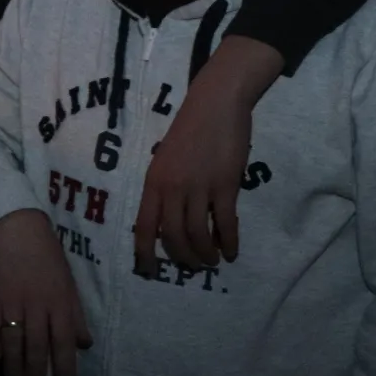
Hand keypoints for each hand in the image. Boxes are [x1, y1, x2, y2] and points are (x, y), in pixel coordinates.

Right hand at [0, 210, 91, 375]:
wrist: (16, 228)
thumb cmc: (47, 256)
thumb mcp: (69, 284)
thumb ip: (76, 315)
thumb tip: (84, 344)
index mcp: (60, 305)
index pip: (64, 346)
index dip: (64, 372)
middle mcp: (38, 308)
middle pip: (36, 351)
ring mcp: (12, 303)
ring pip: (13, 344)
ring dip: (13, 366)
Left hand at [132, 36, 277, 275]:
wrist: (213, 104)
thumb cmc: (189, 130)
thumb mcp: (165, 159)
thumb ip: (164, 186)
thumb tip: (167, 216)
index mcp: (153, 182)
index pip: (144, 226)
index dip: (144, 253)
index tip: (147, 271)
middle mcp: (172, 188)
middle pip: (173, 237)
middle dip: (183, 258)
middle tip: (194, 266)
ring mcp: (199, 187)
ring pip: (199, 234)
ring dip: (206, 254)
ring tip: (213, 260)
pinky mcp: (225, 185)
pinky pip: (225, 223)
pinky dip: (229, 242)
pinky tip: (232, 251)